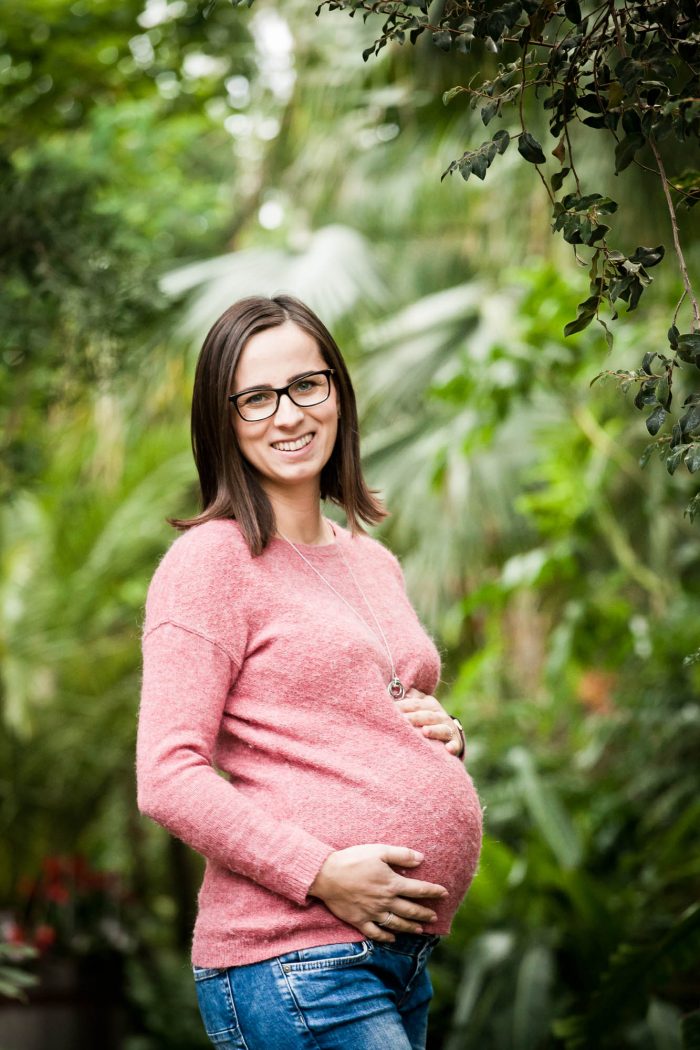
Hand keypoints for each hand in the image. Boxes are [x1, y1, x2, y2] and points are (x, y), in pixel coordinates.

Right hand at [308, 844, 447, 943]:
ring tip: (420, 931)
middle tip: (434, 917)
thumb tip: (421, 858)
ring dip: (410, 928)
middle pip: (410, 910)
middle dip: (424, 914)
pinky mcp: (360, 920)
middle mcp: (385, 901)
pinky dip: (386, 937)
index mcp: (391, 883)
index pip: (419, 890)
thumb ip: (401, 855)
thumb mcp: (378, 850)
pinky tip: (393, 938)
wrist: (326, 875)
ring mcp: (373, 913)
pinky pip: (376, 933)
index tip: (444, 893)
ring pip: (397, 924)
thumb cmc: (353, 859)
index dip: (433, 892)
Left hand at [395, 688, 463, 755]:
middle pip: (426, 716)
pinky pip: (455, 744)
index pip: (415, 704)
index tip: (390, 709)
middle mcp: (441, 715)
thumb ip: (411, 699)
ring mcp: (449, 729)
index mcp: (430, 705)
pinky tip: (448, 749)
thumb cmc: (428, 719)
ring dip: (433, 730)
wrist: (450, 732)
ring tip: (425, 731)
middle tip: (402, 720)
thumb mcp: (421, 706)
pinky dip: (453, 746)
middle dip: (414, 718)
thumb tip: (397, 690)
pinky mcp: (455, 742)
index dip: (403, 706)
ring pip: (441, 729)